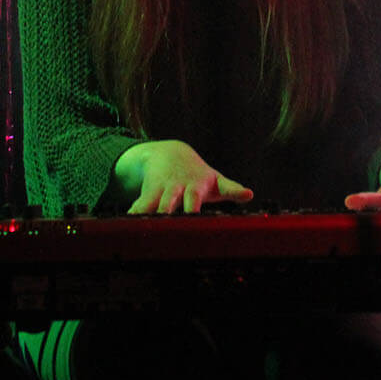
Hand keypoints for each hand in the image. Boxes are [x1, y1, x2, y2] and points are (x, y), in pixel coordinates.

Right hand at [117, 139, 252, 214]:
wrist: (168, 155)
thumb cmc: (197, 175)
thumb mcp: (215, 180)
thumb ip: (231, 189)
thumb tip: (250, 194)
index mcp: (203, 185)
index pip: (219, 190)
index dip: (230, 194)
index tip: (245, 195)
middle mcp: (185, 187)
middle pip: (187, 199)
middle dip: (188, 209)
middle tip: (191, 221)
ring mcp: (166, 188)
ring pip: (163, 202)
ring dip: (160, 213)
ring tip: (157, 225)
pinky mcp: (149, 192)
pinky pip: (142, 204)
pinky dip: (137, 213)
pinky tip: (130, 222)